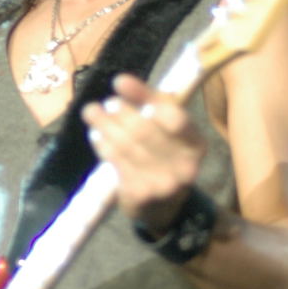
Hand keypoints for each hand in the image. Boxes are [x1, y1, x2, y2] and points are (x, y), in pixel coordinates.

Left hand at [81, 73, 206, 233]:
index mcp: (195, 143)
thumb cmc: (163, 157)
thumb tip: (122, 81)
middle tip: (107, 103)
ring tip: (92, 112)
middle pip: (145, 131)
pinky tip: (97, 136)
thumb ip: (150, 104)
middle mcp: (185, 165)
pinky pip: (116, 163)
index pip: (174, 116)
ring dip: (105, 126)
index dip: (144, 97)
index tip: (120, 83)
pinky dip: (103, 145)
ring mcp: (163, 182)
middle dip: (121, 113)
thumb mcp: (167, 131)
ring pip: (126, 146)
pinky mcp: (141, 194)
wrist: (163, 207)